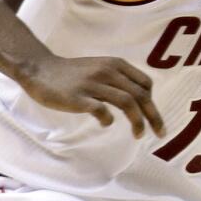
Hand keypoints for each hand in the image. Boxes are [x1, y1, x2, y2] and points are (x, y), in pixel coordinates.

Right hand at [19, 55, 164, 138]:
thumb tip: (143, 97)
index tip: (151, 116)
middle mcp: (108, 72)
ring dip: (138, 121)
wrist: (39, 69)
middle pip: (141, 96)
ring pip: (127, 102)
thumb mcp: (102, 67)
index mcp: (116, 65)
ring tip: (139, 135)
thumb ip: (121, 78)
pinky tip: (106, 124)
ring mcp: (92, 84)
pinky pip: (101, 109)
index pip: (146, 84)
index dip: (152, 102)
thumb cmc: (75, 73)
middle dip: (154, 116)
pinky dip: (108, 119)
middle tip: (160, 133)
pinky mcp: (77, 97)